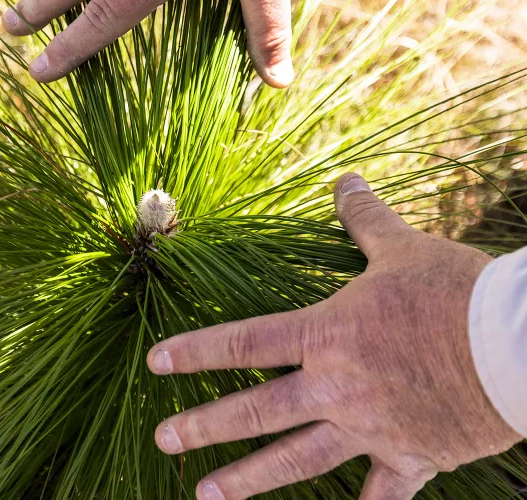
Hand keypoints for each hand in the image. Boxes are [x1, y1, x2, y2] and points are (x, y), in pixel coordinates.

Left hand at [147, 173, 521, 499]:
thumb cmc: (454, 292)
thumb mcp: (402, 246)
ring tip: (206, 497)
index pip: (244, 342)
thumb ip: (364, 217)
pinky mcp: (410, 457)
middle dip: (204, 425)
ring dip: (249, 481)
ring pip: (296, 460)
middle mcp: (336, 386)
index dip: (195, 352)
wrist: (515, 345)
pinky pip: (380, 497)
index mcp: (327, 334)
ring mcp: (369, 428)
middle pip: (255, 411)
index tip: (156, 363)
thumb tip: (345, 179)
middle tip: (162, 439)